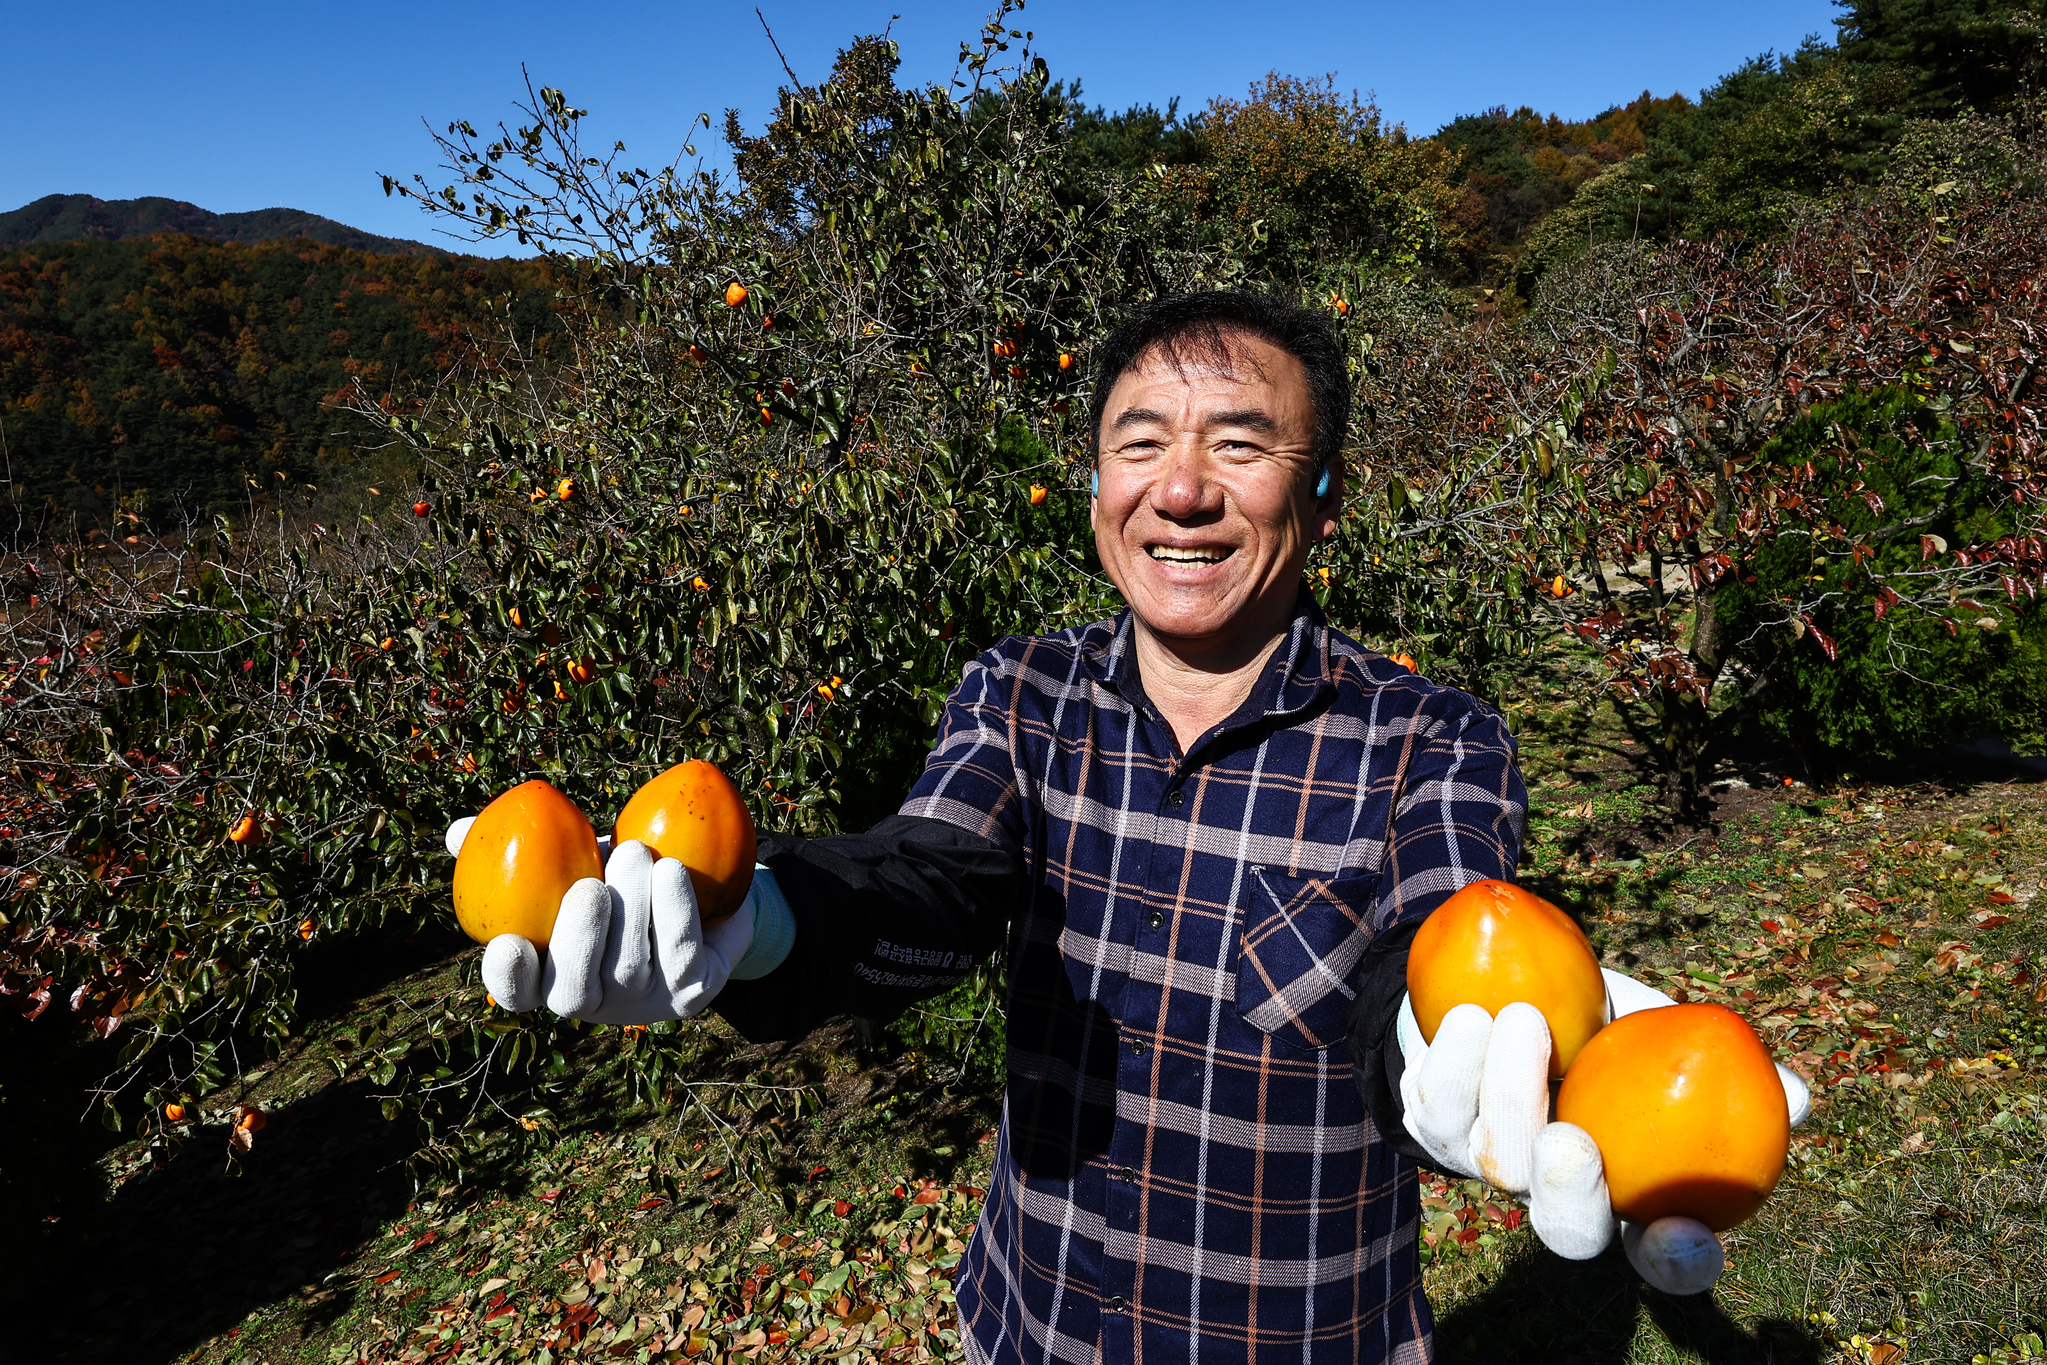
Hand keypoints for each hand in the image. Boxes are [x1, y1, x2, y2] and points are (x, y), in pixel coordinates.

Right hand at [445, 817, 755, 1024]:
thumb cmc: (610, 878)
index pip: (517, 993)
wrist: (694, 893)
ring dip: (634, 910)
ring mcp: (643, 1002)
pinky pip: (683, 956)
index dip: (508, 978)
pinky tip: (673, 870)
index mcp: (549, 976)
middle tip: (589, 887)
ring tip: (637, 852)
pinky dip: (678, 912)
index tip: (506, 942)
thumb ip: (508, 849)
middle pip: (575, 989)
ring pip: (631, 968)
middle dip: (580, 938)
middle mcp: (593, 1001)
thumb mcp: (564, 860)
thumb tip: (458, 831)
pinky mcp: (693, 990)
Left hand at [1397, 968, 1811, 1294]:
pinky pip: (1433, 1109)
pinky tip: (1473, 1015)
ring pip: (1492, 1160)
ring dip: (1507, 1092)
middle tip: (1572, 1142)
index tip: (1684, 1231)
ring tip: (1524, 1018)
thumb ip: (1723, 1062)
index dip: (1677, 1262)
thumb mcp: (1665, 1031)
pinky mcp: (1433, 1122)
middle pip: (1567, 1232)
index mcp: (1630, 1191)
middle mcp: (1559, 1193)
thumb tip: (1798, 1095)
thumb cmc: (1603, 1020)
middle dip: (1569, 1198)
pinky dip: (1453, 1060)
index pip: (1666, 1257)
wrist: (1497, 976)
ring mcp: (1489, 1165)